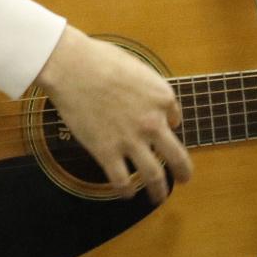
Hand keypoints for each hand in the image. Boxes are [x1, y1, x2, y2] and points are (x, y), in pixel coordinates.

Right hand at [34, 27, 192, 204]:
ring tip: (159, 197)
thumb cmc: (100, 59)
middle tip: (185, 178)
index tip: (164, 129)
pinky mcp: (106, 151)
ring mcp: (130, 140)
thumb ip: (153, 89)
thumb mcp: (138, 67)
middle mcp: (153, 123)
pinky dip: (126, 191)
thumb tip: (165, 112)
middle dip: (183, 172)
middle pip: (177, 157)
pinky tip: (127, 194)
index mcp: (162, 98)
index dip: (169, 126)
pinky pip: (121, 180)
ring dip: (159, 190)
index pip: (175, 119)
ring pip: (153, 176)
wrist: (71, 66)